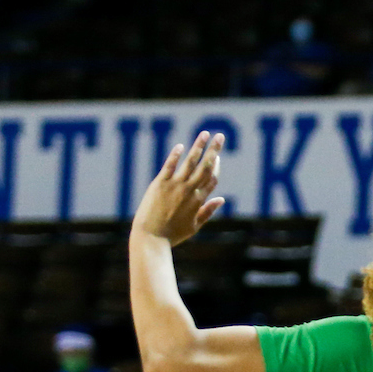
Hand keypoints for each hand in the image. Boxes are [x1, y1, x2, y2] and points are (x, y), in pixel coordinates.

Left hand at [133, 131, 225, 245]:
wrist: (151, 237)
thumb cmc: (172, 234)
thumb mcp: (194, 226)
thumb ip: (208, 211)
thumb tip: (222, 199)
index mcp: (199, 201)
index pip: (212, 179)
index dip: (216, 166)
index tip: (217, 156)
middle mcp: (189, 191)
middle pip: (206, 166)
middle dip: (214, 150)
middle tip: (220, 136)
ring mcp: (175, 186)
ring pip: (190, 162)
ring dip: (198, 146)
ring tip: (204, 134)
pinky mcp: (160, 184)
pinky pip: (169, 166)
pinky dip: (175, 155)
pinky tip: (181, 146)